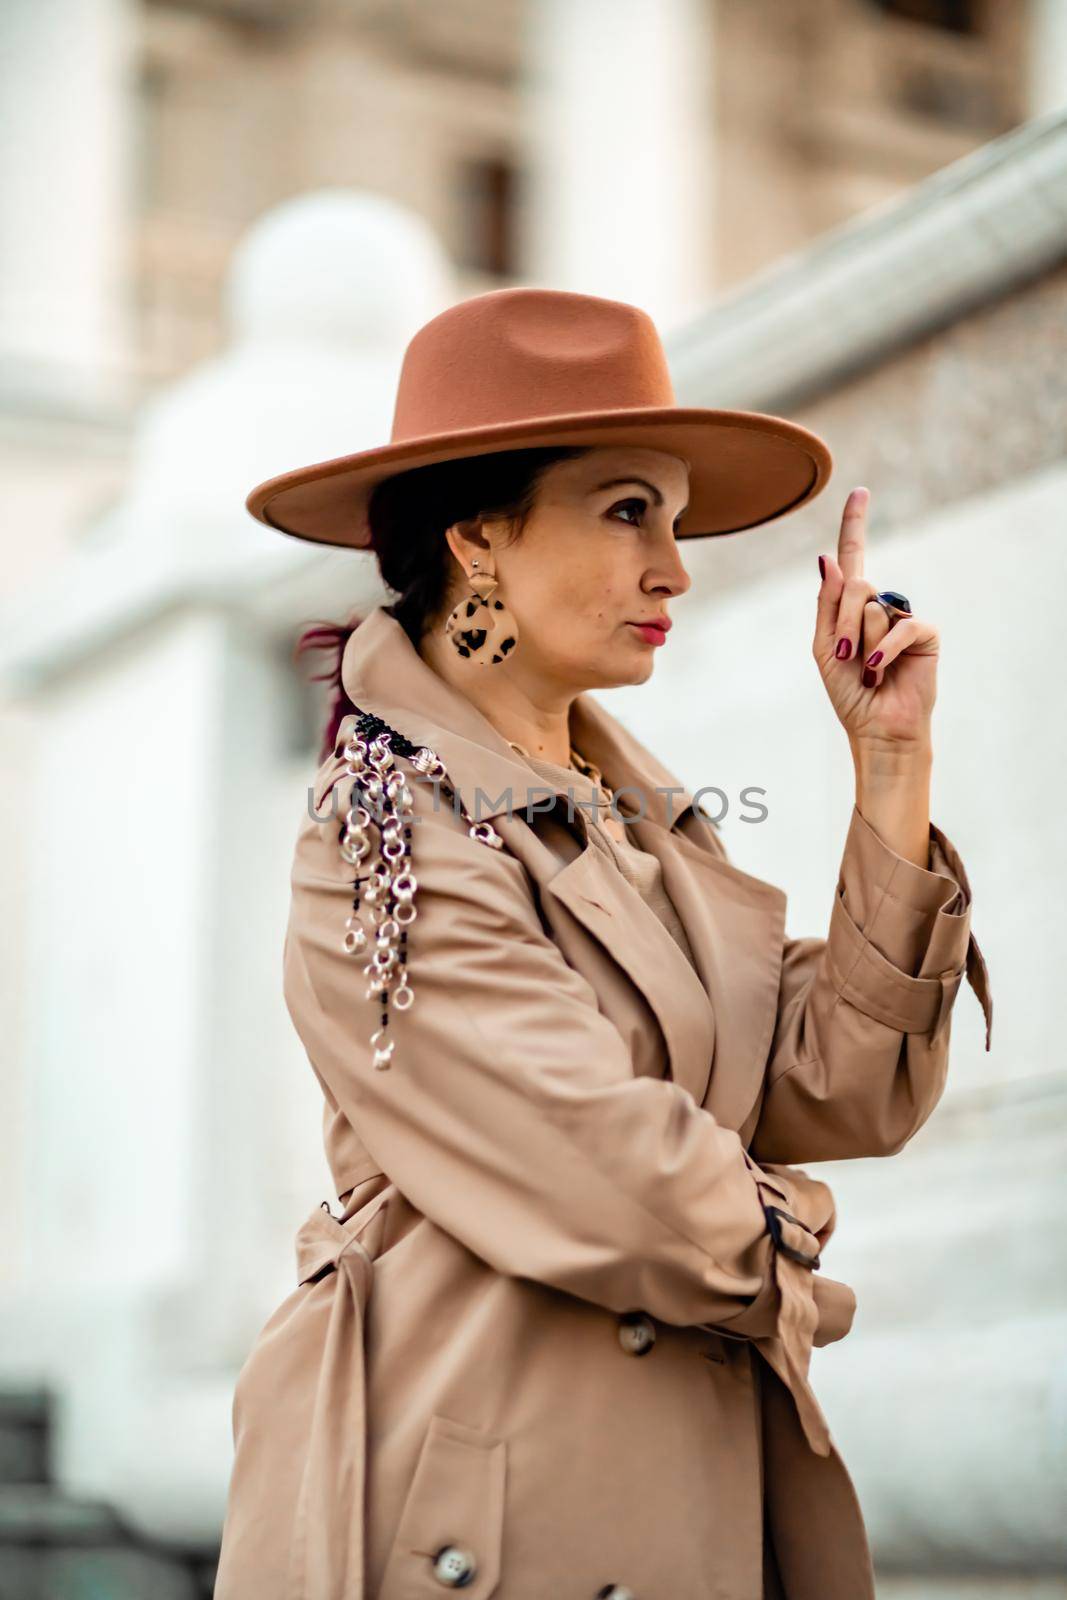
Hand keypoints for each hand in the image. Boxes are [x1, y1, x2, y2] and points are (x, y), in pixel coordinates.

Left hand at [815, 487, 938, 754]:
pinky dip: (882, 651)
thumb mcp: (825, 648)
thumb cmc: (848, 693)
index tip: (859, 492)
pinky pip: (899, 626)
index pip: (852, 558)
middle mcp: (879, 604)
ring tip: (866, 672)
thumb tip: (828, 559)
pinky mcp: (924, 633)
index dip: (854, 525)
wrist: (876, 728)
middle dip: (842, 623)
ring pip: (873, 607)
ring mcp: (902, 616)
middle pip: (855, 584)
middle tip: (844, 657)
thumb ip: (827, 604)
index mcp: (851, 606)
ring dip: (860, 643)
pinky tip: (877, 672)